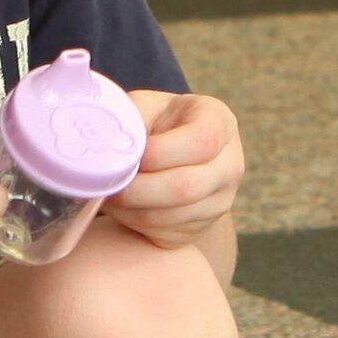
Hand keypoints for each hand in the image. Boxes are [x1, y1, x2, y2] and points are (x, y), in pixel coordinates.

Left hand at [109, 88, 241, 246]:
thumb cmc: (158, 124)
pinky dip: (135, 222)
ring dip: (133, 209)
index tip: (129, 154)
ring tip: (108, 194)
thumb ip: (133, 117)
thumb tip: (106, 141)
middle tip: (108, 184)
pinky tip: (122, 207)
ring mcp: (221, 199)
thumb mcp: (148, 106)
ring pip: (174, 215)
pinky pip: (166, 231)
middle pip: (187, 187)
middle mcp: (230, 164)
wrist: (178, 155)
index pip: (201, 142)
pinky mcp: (203, 226)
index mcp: (220, 123)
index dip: (160, 153)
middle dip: (139, 189)